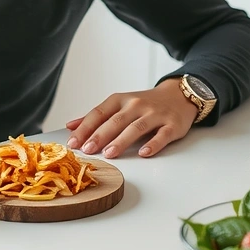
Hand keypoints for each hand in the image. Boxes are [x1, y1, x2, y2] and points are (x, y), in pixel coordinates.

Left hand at [65, 78, 198, 159]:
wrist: (179, 95)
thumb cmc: (145, 103)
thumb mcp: (120, 104)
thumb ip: (97, 116)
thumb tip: (71, 126)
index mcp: (121, 99)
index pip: (99, 113)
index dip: (85, 127)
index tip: (73, 141)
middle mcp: (137, 105)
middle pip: (115, 121)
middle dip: (99, 135)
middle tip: (87, 149)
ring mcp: (155, 114)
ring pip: (136, 128)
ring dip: (121, 141)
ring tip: (109, 153)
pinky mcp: (172, 125)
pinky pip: (162, 135)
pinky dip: (153, 144)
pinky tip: (143, 153)